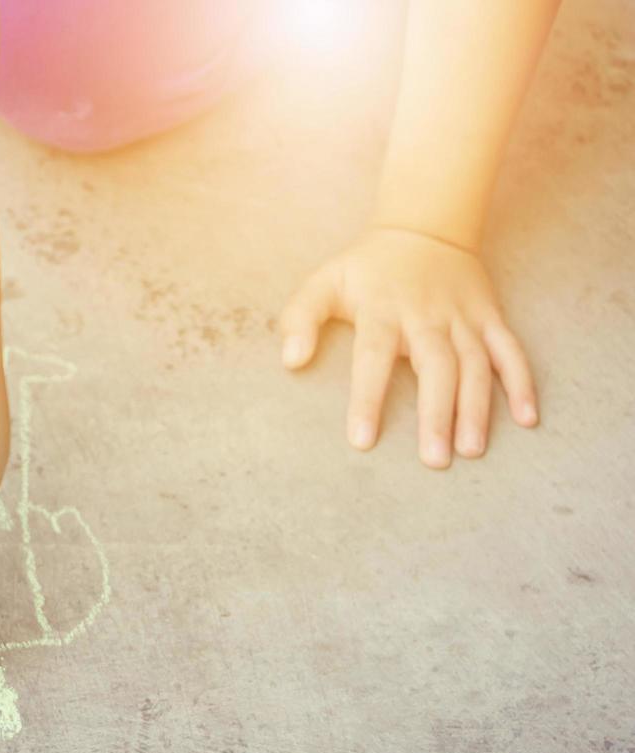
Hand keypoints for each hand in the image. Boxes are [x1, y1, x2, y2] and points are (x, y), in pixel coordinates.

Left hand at [278, 227, 537, 467]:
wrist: (425, 227)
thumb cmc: (366, 268)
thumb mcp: (324, 282)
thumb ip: (300, 318)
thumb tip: (290, 360)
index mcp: (382, 309)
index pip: (373, 356)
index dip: (368, 398)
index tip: (363, 440)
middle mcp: (426, 315)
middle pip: (434, 366)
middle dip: (436, 413)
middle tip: (434, 460)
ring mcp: (463, 317)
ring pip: (475, 364)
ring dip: (477, 408)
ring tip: (471, 450)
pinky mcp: (490, 317)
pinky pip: (510, 351)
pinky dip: (522, 382)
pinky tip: (527, 418)